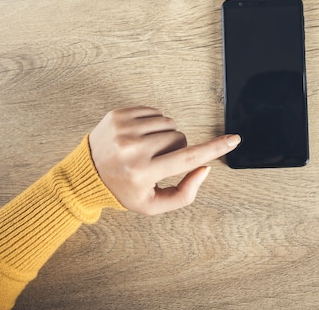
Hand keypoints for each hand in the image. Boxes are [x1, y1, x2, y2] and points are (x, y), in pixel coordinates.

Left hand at [89, 107, 240, 214]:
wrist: (84, 175)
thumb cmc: (124, 191)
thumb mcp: (153, 205)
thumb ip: (185, 193)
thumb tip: (204, 167)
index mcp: (143, 173)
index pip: (187, 158)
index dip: (214, 149)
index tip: (234, 139)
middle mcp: (133, 150)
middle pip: (179, 138)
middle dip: (176, 148)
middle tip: (158, 160)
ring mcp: (124, 130)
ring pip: (169, 123)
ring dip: (165, 135)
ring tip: (147, 149)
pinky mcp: (117, 115)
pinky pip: (154, 112)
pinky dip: (153, 124)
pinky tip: (140, 137)